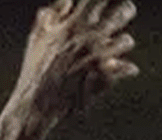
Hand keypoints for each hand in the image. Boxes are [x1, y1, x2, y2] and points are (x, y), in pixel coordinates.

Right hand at [9, 0, 139, 123]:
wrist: (35, 106)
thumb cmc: (34, 72)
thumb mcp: (35, 39)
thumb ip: (48, 16)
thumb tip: (66, 1)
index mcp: (73, 24)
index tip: (105, 1)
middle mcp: (90, 37)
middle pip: (124, 12)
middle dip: (126, 12)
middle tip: (124, 14)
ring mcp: (99, 58)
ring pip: (126, 40)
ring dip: (122, 43)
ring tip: (115, 48)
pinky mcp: (105, 78)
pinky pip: (127, 67)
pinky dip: (126, 68)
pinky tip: (123, 69)